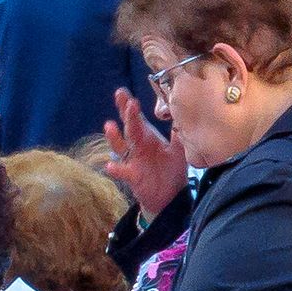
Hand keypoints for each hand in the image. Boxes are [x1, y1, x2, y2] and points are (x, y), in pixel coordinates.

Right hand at [102, 89, 188, 221]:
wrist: (170, 197)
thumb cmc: (171, 171)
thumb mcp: (178, 151)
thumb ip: (178, 135)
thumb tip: (181, 115)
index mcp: (148, 139)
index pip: (137, 119)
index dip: (130, 107)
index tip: (124, 93)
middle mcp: (137, 147)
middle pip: (129, 127)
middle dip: (125, 112)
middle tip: (120, 96)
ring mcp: (132, 161)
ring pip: (120, 147)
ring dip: (113, 137)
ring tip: (109, 125)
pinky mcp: (133, 177)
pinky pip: (122, 172)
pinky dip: (116, 169)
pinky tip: (110, 166)